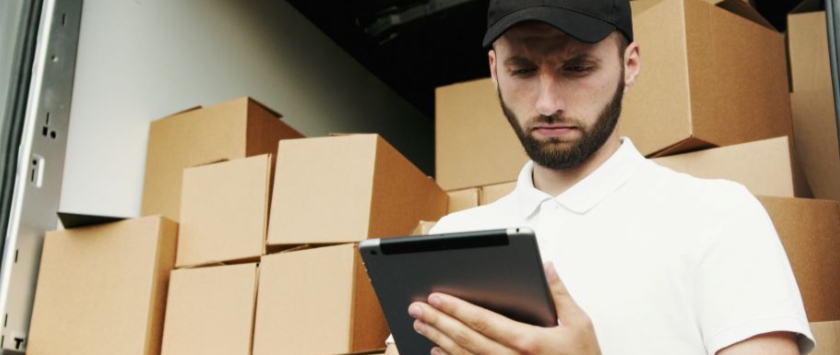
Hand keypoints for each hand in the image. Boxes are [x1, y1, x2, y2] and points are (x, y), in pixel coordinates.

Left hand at [408, 262, 601, 354]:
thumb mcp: (579, 323)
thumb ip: (559, 293)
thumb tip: (546, 267)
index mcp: (528, 342)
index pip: (483, 322)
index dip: (456, 309)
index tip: (436, 297)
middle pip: (466, 338)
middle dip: (438, 321)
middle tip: (416, 308)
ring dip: (439, 338)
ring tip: (420, 323)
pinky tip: (436, 350)